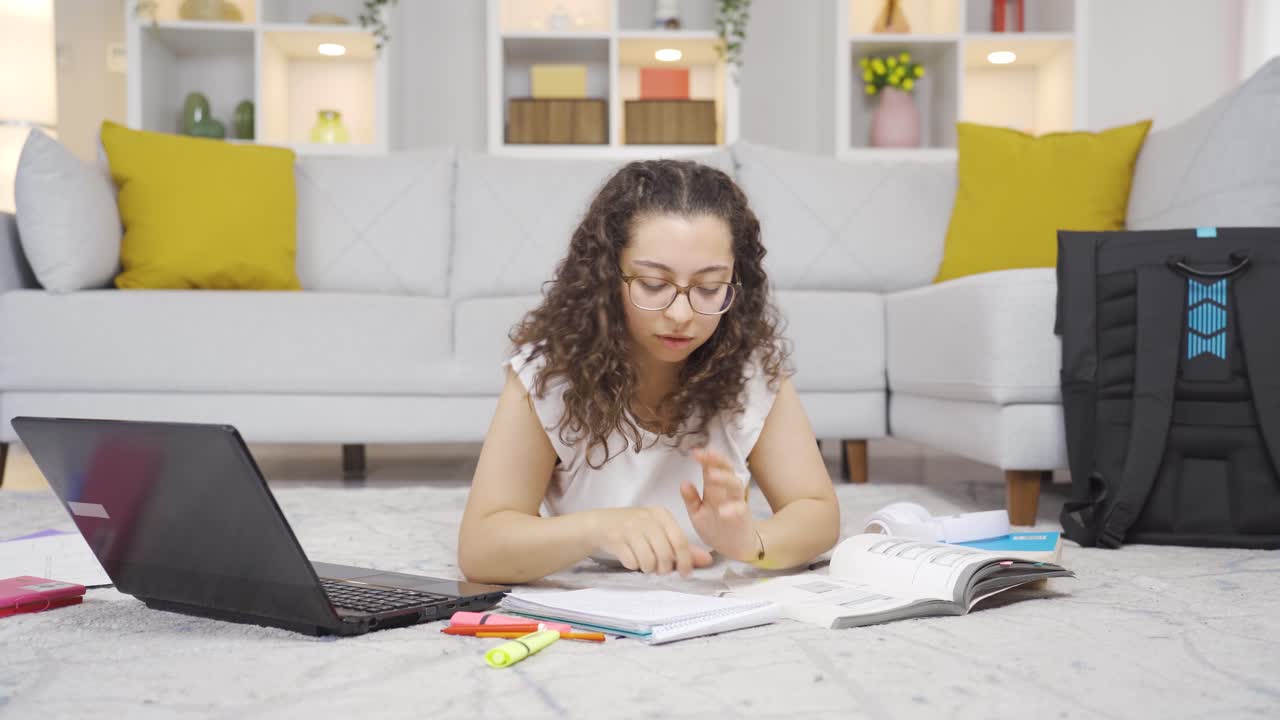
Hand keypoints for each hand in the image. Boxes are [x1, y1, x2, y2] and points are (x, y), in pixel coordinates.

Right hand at [592, 507, 713, 576]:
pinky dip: (633, 565)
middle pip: (665, 554)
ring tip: (644, 562)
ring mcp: (630, 527)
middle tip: (659, 570)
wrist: (600, 524)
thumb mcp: (659, 532)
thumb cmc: (635, 529)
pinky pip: (632, 562)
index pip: (680, 540)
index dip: (685, 561)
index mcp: (661, 514)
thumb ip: (683, 547)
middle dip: (664, 568)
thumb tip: (707, 560)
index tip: (685, 573)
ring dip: (647, 568)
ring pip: (648, 561)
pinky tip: (630, 557)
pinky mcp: (615, 538)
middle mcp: (647, 518)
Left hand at [681, 448, 758, 562]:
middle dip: (717, 460)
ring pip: (735, 485)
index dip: (705, 459)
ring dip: (724, 479)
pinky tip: (723, 511)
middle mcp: (726, 492)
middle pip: (726, 470)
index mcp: (714, 489)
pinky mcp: (742, 518)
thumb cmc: (715, 527)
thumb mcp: (697, 513)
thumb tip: (684, 482)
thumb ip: (691, 499)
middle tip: (705, 454)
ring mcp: (736, 503)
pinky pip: (740, 510)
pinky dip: (733, 509)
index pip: (711, 468)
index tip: (694, 452)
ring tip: (711, 476)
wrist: (734, 547)